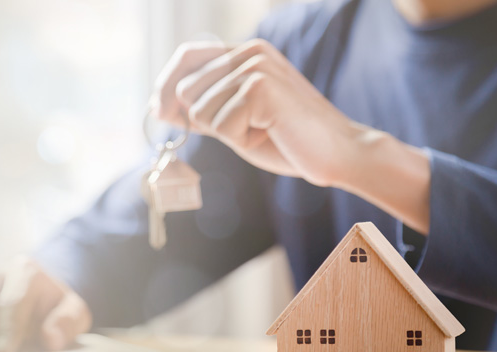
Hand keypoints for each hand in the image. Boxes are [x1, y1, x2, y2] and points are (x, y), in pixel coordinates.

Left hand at [152, 39, 431, 233]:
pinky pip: (221, 127)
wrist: (339, 154)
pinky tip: (272, 133)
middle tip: (250, 129)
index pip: (188, 56)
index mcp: (247, 53)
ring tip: (265, 130)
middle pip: (186, 90)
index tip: (158, 110)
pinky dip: (242, 141)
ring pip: (200, 112)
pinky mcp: (260, 87)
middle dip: (207, 122)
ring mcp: (255, 67)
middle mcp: (250, 52)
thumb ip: (203, 110)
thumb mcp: (237, 122)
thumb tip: (158, 107)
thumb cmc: (289, 141)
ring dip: (228, 134)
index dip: (167, 84)